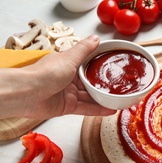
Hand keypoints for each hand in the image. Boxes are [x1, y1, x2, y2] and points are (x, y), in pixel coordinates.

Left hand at [0, 34, 115, 118]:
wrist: (28, 94)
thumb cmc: (44, 74)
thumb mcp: (69, 58)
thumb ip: (84, 50)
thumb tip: (95, 38)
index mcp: (67, 64)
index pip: (87, 64)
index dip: (100, 65)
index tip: (113, 66)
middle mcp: (68, 78)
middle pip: (90, 82)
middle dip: (103, 85)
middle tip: (119, 85)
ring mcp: (68, 93)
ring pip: (90, 96)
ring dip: (103, 98)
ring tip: (119, 99)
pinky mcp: (68, 106)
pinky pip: (86, 108)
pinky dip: (98, 110)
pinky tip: (110, 110)